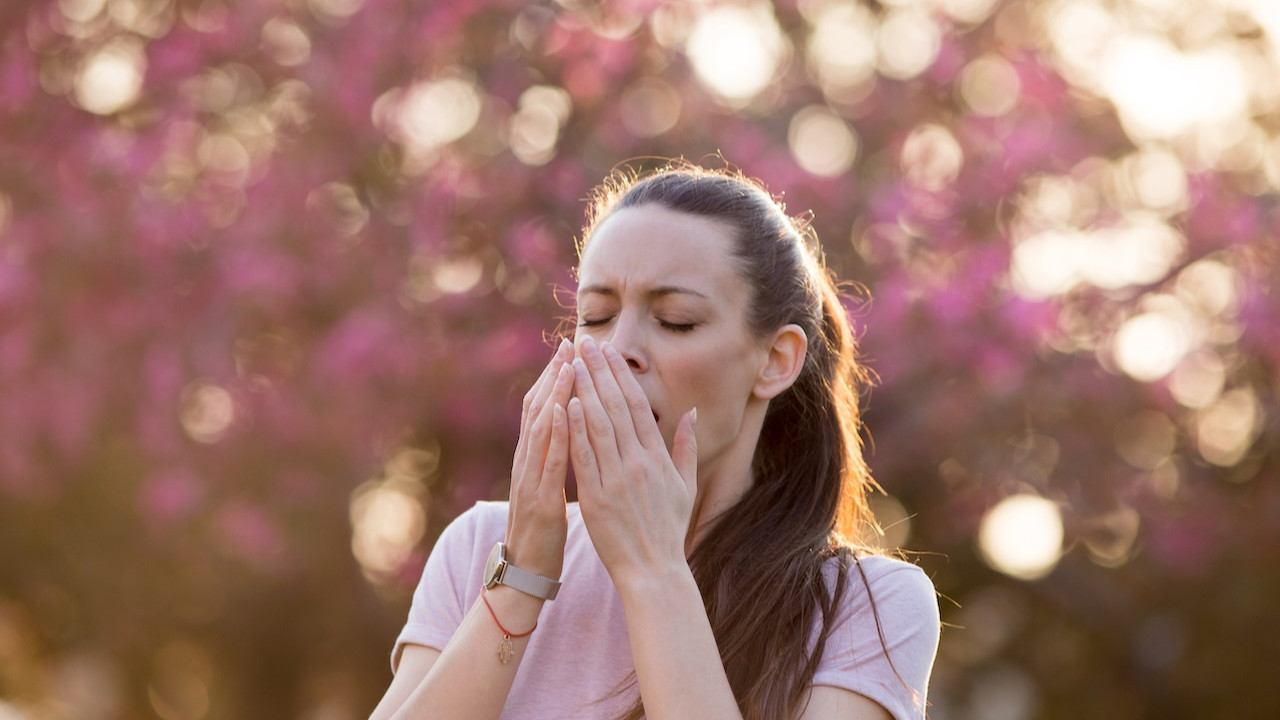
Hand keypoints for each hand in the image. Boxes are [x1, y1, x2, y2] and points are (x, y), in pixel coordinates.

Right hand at [505, 338, 575, 579]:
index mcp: (534, 459)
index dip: (557, 378)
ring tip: (569, 364)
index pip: (544, 408)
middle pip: (538, 409)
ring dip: (555, 394)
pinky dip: (555, 433)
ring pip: (541, 428)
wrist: (526, 573)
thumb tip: (572, 434)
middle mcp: (527, 462)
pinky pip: (548, 461)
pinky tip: (565, 410)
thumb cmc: (544, 532)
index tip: (573, 350)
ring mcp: (530, 479)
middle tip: (570, 343)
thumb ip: (558, 459)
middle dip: (554, 374)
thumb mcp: (550, 488)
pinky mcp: (539, 500)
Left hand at [567, 335, 697, 581]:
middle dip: (599, 371)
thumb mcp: (685, 485)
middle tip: (585, 342)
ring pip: (598, 425)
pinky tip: (565, 403)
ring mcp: (616, 479)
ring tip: (571, 362)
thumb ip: (685, 446)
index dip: (621, 375)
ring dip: (584, 389)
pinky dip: (574, 428)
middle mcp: (638, 463)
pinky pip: (584, 456)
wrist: (654, 570)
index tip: (608, 351)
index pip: (637, 405)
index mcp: (657, 458)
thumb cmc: (668, 529)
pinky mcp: (596, 497)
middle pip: (616, 407)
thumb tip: (691, 412)